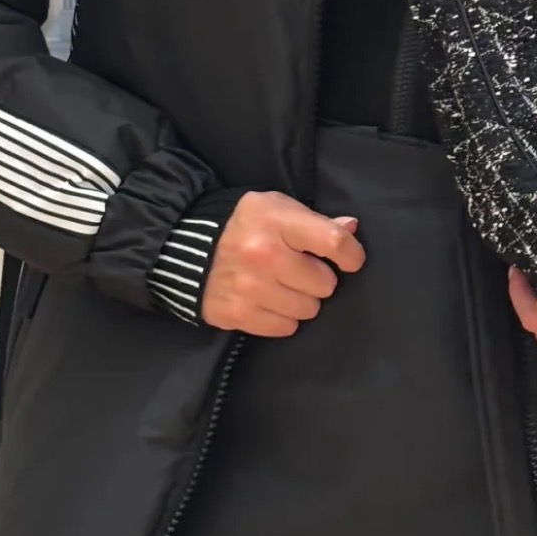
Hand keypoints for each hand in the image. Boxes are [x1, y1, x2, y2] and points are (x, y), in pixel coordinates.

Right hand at [200, 192, 365, 333]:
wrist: (185, 248)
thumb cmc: (244, 224)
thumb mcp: (276, 207)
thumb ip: (314, 219)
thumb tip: (351, 228)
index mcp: (277, 222)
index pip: (334, 243)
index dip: (351, 255)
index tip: (349, 260)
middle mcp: (264, 255)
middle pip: (325, 284)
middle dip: (318, 278)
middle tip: (299, 270)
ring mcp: (250, 288)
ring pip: (308, 309)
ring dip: (301, 300)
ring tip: (282, 285)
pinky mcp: (237, 314)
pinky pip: (285, 328)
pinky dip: (282, 318)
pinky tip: (268, 301)